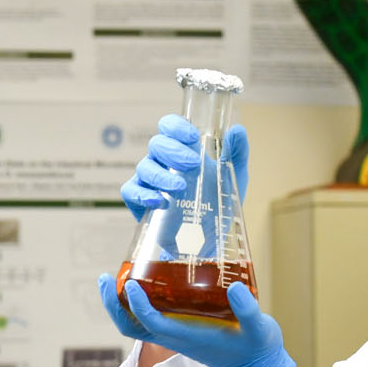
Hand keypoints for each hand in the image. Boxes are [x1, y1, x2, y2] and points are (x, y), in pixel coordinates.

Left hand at [96, 277, 305, 366]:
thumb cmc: (257, 349)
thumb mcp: (259, 328)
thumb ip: (249, 311)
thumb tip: (236, 288)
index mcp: (187, 337)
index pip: (151, 322)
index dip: (138, 304)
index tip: (131, 283)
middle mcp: (175, 337)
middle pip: (130, 325)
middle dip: (113, 304)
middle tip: (105, 277)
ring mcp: (175, 335)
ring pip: (135, 323)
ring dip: (119, 304)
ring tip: (113, 278)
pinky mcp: (180, 330)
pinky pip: (148, 318)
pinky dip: (136, 304)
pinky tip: (142, 282)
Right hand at [120, 114, 250, 220]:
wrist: (209, 240)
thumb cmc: (218, 203)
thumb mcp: (234, 177)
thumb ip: (237, 152)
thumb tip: (236, 130)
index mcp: (182, 149)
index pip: (170, 126)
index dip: (176, 126)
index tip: (193, 137)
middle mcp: (163, 162)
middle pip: (156, 143)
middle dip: (173, 151)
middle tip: (194, 164)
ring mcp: (149, 182)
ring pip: (144, 167)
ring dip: (161, 175)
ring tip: (180, 187)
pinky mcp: (140, 203)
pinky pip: (131, 191)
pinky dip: (142, 194)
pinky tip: (159, 202)